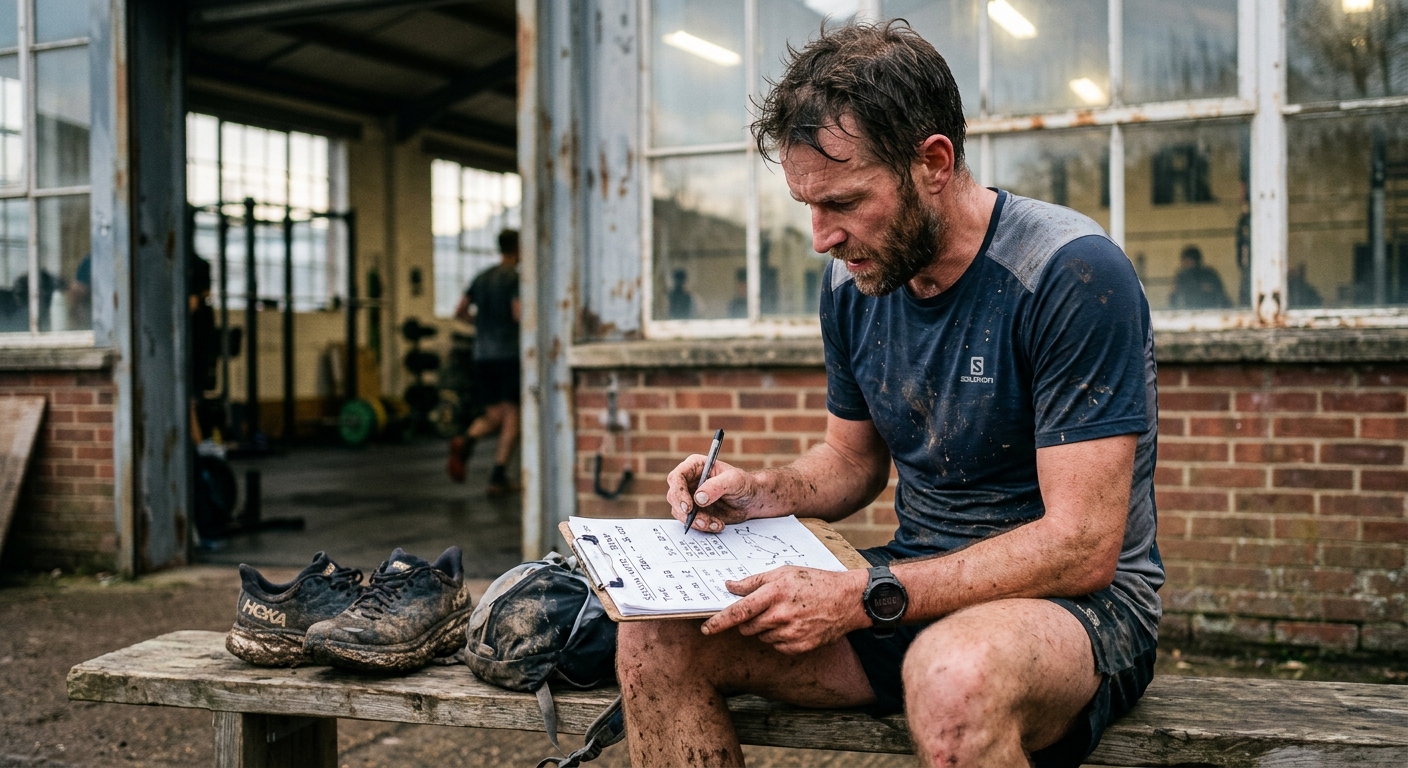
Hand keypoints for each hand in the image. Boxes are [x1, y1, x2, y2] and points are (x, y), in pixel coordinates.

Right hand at [666, 455, 756, 532]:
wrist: (751, 501)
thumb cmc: (743, 484)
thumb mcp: (734, 481)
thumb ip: (717, 486)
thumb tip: (698, 498)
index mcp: (695, 467)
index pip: (676, 477)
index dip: (678, 492)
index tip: (688, 507)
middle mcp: (688, 481)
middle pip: (673, 496)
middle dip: (685, 511)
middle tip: (701, 521)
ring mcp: (689, 497)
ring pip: (680, 512)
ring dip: (696, 521)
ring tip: (715, 524)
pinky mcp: (694, 511)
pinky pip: (689, 522)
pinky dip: (702, 526)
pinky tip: (717, 525)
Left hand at [700, 567, 868, 654]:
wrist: (848, 600)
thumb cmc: (815, 581)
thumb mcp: (785, 572)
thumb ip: (754, 581)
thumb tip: (730, 586)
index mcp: (775, 592)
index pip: (739, 611)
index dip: (720, 621)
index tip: (707, 628)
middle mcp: (781, 614)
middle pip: (748, 627)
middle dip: (749, 621)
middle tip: (766, 609)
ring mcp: (791, 633)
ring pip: (761, 637)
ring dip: (765, 628)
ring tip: (785, 614)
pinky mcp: (800, 646)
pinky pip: (777, 646)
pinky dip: (779, 638)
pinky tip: (794, 625)